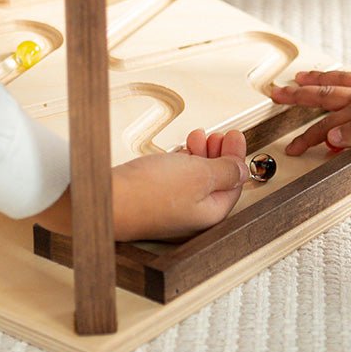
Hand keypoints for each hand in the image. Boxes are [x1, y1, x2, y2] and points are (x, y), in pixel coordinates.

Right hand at [110, 128, 248, 240]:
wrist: (107, 199)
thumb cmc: (149, 192)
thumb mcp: (199, 175)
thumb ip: (225, 172)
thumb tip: (243, 170)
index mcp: (210, 213)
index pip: (233, 184)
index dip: (235, 157)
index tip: (234, 136)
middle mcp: (192, 215)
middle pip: (215, 181)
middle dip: (218, 154)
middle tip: (217, 136)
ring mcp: (171, 209)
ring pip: (194, 179)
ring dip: (200, 155)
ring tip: (197, 138)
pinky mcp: (153, 200)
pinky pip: (175, 180)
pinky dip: (181, 162)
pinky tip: (179, 151)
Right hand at [273, 41, 350, 155]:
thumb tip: (330, 137)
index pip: (326, 128)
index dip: (307, 139)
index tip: (292, 148)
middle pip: (320, 97)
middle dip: (297, 98)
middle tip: (277, 94)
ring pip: (332, 82)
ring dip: (313, 81)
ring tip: (298, 78)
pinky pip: (349, 76)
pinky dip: (336, 75)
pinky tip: (334, 75)